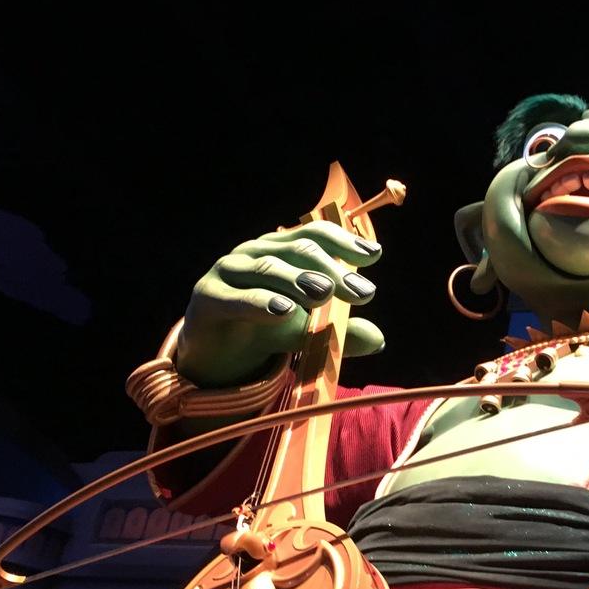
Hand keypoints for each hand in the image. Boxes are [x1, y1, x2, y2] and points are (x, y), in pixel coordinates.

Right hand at [176, 221, 382, 387]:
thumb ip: (339, 333)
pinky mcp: (208, 298)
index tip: (374, 256)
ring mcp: (229, 271)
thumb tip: (379, 338)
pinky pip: (236, 298)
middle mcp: (255, 252)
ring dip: (299, 279)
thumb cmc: (263, 329)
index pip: (314, 235)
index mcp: (281, 250)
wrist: (214, 352)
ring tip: (325, 294)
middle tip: (362, 293)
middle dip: (332, 269)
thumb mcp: (307, 331)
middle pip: (297, 249)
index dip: (344, 242)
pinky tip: (285, 311)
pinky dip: (260, 302)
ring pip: (268, 268)